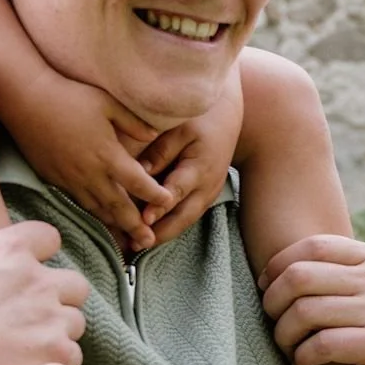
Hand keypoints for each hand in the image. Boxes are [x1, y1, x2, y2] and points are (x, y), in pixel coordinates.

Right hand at [0, 214, 88, 364]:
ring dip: (57, 336)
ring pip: (74, 324)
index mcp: (6, 252)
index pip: (48, 238)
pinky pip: (70, 360)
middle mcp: (36, 280)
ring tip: (24, 351)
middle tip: (28, 320)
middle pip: (72, 284)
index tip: (21, 274)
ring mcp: (50, 319)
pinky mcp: (54, 356)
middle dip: (57, 300)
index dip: (38, 256)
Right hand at [5, 73, 173, 249]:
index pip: (138, 182)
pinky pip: (78, 202)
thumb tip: (154, 136)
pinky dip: (92, 214)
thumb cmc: (69, 96)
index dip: (155, 195)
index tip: (168, 202)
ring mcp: (70, 178)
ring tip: (127, 240)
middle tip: (149, 242)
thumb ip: (133, 122)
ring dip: (113, 226)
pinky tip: (99, 219)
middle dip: (135, 226)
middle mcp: (90, 172)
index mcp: (107, 154)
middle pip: (118, 206)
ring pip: (97, 209)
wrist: (25, 101)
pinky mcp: (54, 179)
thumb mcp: (107, 103)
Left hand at [140, 73, 244, 246]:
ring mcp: (208, 194)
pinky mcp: (205, 196)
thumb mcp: (180, 128)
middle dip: (159, 233)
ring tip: (136, 246)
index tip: (143, 219)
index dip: (160, 206)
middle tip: (135, 245)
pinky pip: (186, 216)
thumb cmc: (201, 117)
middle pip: (182, 217)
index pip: (177, 191)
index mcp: (200, 167)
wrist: (229, 117)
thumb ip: (161, 150)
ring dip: (162, 235)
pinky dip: (168, 227)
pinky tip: (148, 235)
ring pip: (184, 222)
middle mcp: (207, 186)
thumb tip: (140, 172)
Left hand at [262, 235, 364, 364]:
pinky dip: (304, 356)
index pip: (312, 247)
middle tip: (270, 320)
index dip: (278, 266)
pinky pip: (323, 344)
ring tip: (286, 348)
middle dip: (272, 301)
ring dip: (283, 333)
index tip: (266, 287)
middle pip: (299, 278)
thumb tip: (311, 262)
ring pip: (304, 312)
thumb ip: (362, 267)